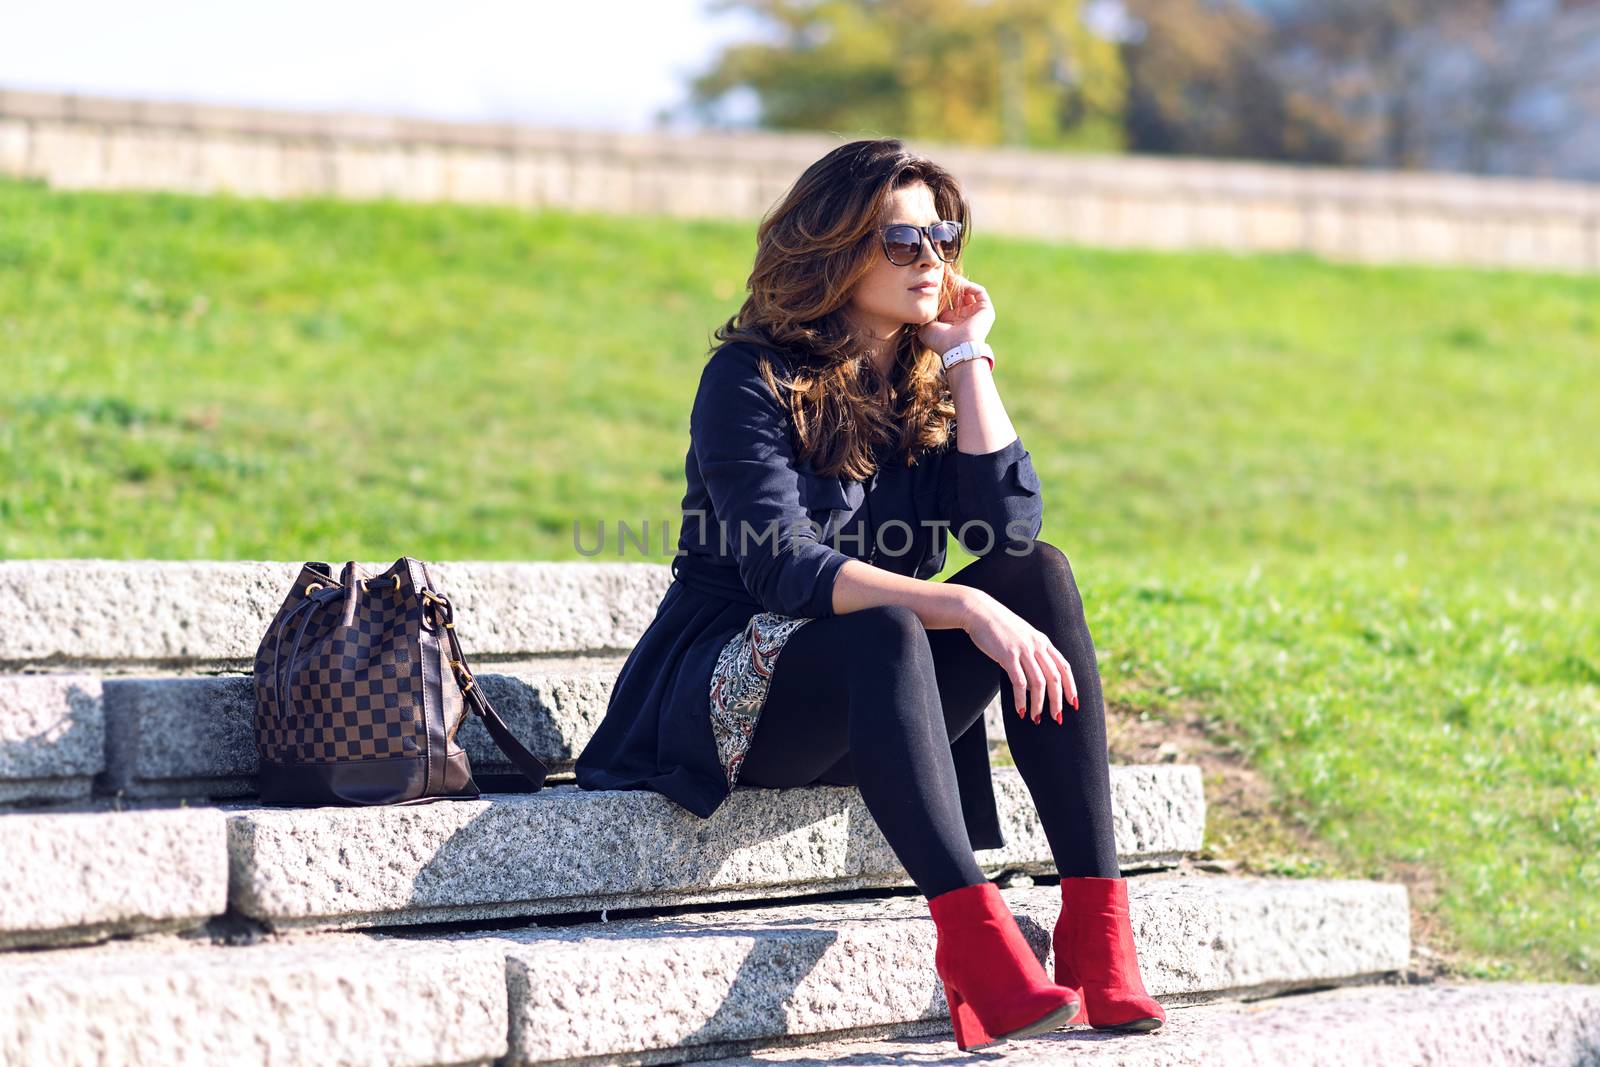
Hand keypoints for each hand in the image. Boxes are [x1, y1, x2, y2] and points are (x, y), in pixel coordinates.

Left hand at [917, 270, 995, 355]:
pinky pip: (979, 292)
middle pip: (957, 294)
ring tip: (949, 277)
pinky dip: (969, 286)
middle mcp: (964, 317)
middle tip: (941, 273)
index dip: (940, 290)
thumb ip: (924, 314)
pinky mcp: (986, 310)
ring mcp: (975, 314)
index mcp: (951, 322)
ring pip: (968, 292)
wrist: (957, 349)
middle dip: (949, 283)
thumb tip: (919, 302)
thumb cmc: (941, 341)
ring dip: (959, 283)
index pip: (946, 301)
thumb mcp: (926, 327)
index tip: (933, 279)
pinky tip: (958, 283)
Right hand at [958, 588, 1078, 723]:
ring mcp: (1023, 650)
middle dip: (1058, 701)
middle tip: (1057, 719)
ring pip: (1039, 683)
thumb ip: (1032, 654)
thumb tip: (1036, 681)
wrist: (979, 611)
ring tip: (1036, 719)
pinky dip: (1021, 699)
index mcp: (1042, 641)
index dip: (1071, 686)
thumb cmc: (998, 626)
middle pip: (1055, 678)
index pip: (1064, 667)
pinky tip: (1020, 711)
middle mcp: (1037, 645)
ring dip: (1039, 704)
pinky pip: (1019, 682)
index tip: (1074, 703)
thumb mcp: (1022, 637)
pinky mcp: (1007, 655)